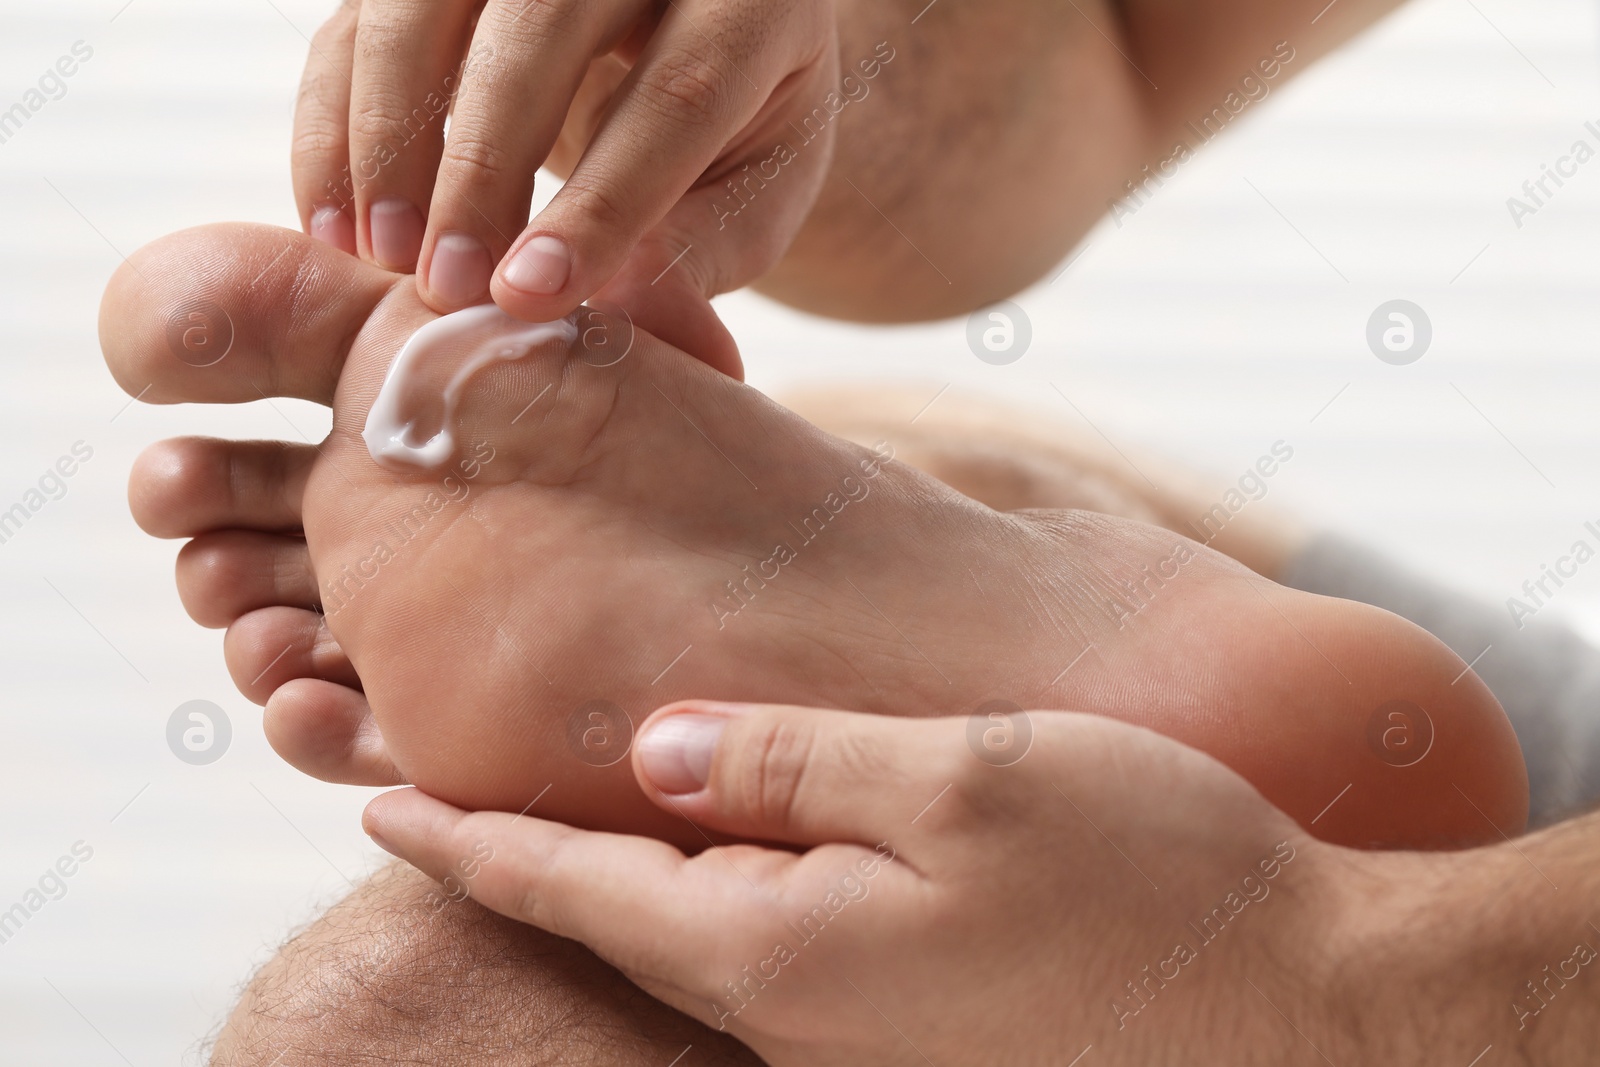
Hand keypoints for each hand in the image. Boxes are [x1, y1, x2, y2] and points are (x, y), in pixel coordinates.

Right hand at [293, 0, 840, 375]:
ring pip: (426, 5)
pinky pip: (359, 23)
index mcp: (754, 1)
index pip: (679, 94)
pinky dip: (334, 126)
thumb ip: (697, 250)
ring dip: (390, 136)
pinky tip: (337, 225)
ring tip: (388, 258)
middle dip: (484, 164)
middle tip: (451, 286)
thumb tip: (616, 308)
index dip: (603, 202)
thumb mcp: (751, 198)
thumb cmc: (733, 139)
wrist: (688, 50)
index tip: (530, 297)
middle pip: (541, 25)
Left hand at [363, 700, 1365, 1064]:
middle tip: (443, 787)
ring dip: (621, 872)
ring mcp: (860, 1031)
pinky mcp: (922, 1025)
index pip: (572, 887)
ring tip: (573, 804)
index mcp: (779, 949)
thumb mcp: (961, 782)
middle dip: (523, 856)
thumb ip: (794, 762)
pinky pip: (781, 951)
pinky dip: (724, 890)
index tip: (374, 800)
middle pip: (618, 920)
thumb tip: (654, 748)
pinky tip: (738, 848)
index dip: (464, 838)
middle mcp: (797, 1010)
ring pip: (698, 936)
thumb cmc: (1147, 879)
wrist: (1305, 1010)